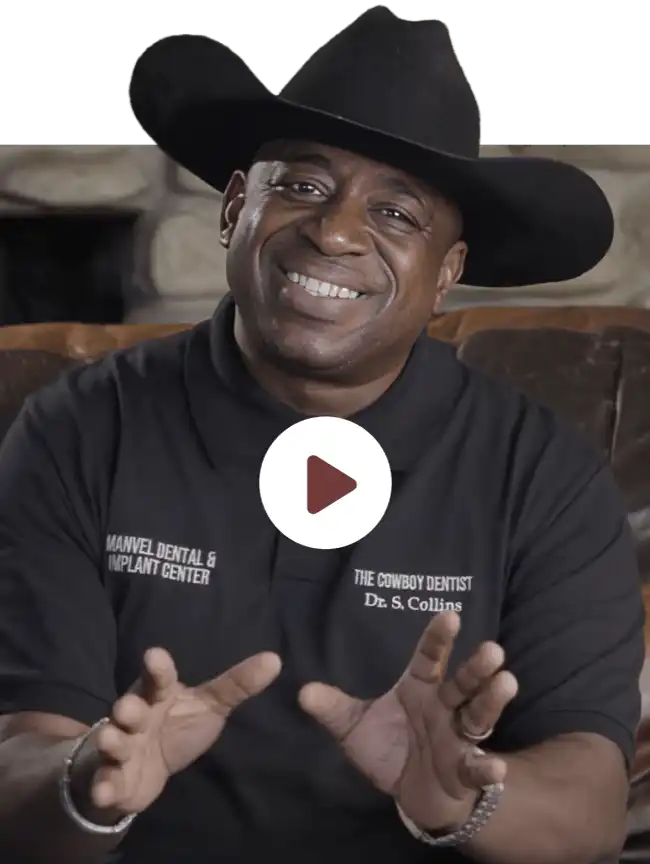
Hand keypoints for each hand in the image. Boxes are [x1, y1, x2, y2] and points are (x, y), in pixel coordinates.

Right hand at [77, 647, 280, 816]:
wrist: (145, 765)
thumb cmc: (178, 723)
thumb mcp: (209, 705)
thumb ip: (237, 685)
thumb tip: (275, 659)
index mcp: (159, 694)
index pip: (159, 677)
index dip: (157, 667)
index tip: (154, 656)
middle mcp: (136, 716)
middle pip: (129, 708)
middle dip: (128, 709)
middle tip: (128, 709)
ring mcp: (122, 746)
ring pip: (113, 742)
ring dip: (112, 742)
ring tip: (112, 741)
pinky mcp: (114, 778)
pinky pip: (106, 782)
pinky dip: (104, 787)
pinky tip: (105, 792)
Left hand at [299, 612, 517, 833]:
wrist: (410, 793)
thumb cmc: (388, 747)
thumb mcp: (354, 727)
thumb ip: (333, 709)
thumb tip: (302, 692)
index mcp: (420, 688)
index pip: (429, 657)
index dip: (439, 637)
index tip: (450, 615)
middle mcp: (444, 707)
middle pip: (462, 683)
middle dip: (477, 667)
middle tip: (492, 649)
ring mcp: (458, 738)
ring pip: (478, 716)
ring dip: (492, 701)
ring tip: (506, 683)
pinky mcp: (465, 771)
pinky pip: (478, 768)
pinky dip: (488, 768)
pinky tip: (497, 768)